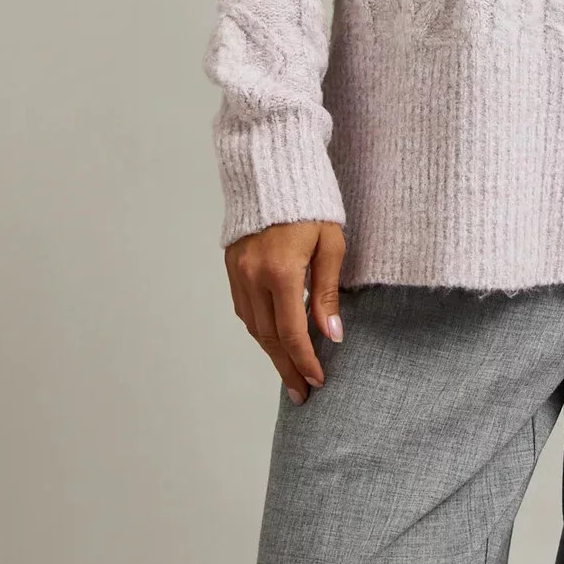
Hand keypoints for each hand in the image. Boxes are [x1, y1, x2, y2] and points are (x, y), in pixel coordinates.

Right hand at [225, 219, 345, 403]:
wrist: (273, 169)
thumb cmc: (311, 204)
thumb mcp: (330, 244)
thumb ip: (328, 292)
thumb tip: (332, 335)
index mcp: (281, 271)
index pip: (292, 331)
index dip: (305, 360)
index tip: (318, 381)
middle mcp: (253, 277)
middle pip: (268, 337)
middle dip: (286, 368)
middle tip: (301, 394)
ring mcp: (238, 273)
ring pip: (253, 327)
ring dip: (272, 352)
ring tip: (289, 372)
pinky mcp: (231, 267)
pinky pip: (244, 309)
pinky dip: (259, 329)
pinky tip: (273, 339)